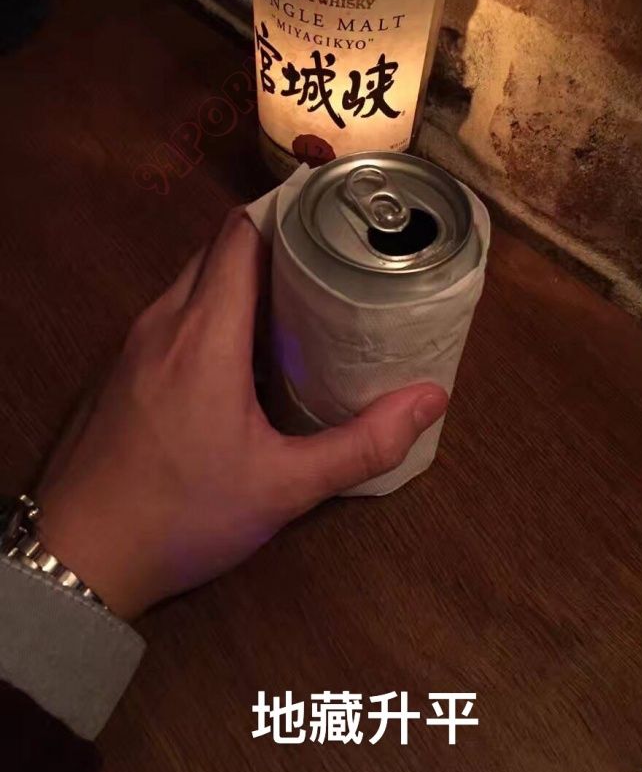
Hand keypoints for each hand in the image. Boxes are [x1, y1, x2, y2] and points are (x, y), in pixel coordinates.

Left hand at [35, 210, 447, 619]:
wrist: (80, 556)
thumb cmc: (182, 515)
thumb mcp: (284, 487)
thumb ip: (362, 444)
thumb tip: (432, 399)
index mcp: (204, 334)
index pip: (241, 233)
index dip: (288, 215)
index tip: (335, 222)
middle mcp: (163, 321)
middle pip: (220, 249)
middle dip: (274, 245)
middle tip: (331, 265)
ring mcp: (135, 343)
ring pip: (194, 279)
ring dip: (242, 279)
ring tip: (299, 302)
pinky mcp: (122, 367)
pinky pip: (174, 311)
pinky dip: (213, 309)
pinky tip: (246, 351)